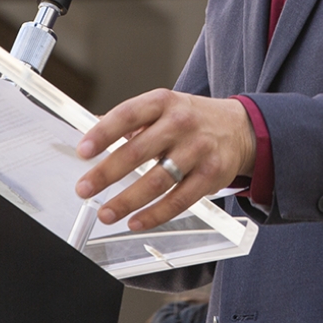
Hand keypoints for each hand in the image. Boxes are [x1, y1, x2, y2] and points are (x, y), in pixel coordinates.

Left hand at [74, 89, 255, 230]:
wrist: (239, 128)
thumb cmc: (191, 119)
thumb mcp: (162, 107)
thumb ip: (130, 120)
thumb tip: (92, 129)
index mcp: (163, 102)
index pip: (127, 115)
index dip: (102, 133)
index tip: (83, 151)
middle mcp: (180, 123)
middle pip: (137, 151)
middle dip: (106, 173)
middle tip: (84, 189)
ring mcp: (197, 150)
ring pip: (156, 181)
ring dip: (126, 201)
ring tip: (106, 213)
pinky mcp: (210, 175)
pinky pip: (178, 200)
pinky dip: (154, 215)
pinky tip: (136, 221)